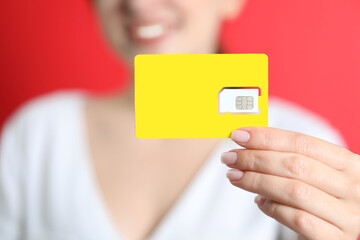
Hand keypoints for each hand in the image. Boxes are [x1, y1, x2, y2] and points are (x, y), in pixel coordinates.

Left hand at [220, 127, 359, 239]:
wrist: (331, 234)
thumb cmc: (318, 197)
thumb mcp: (313, 174)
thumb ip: (288, 157)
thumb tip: (246, 139)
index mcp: (349, 163)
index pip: (302, 142)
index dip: (266, 137)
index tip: (238, 135)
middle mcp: (353, 187)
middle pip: (295, 165)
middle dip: (255, 158)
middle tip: (229, 157)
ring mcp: (347, 215)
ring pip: (293, 191)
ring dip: (256, 181)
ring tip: (234, 176)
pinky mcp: (334, 239)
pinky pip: (297, 219)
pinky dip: (272, 208)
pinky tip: (258, 201)